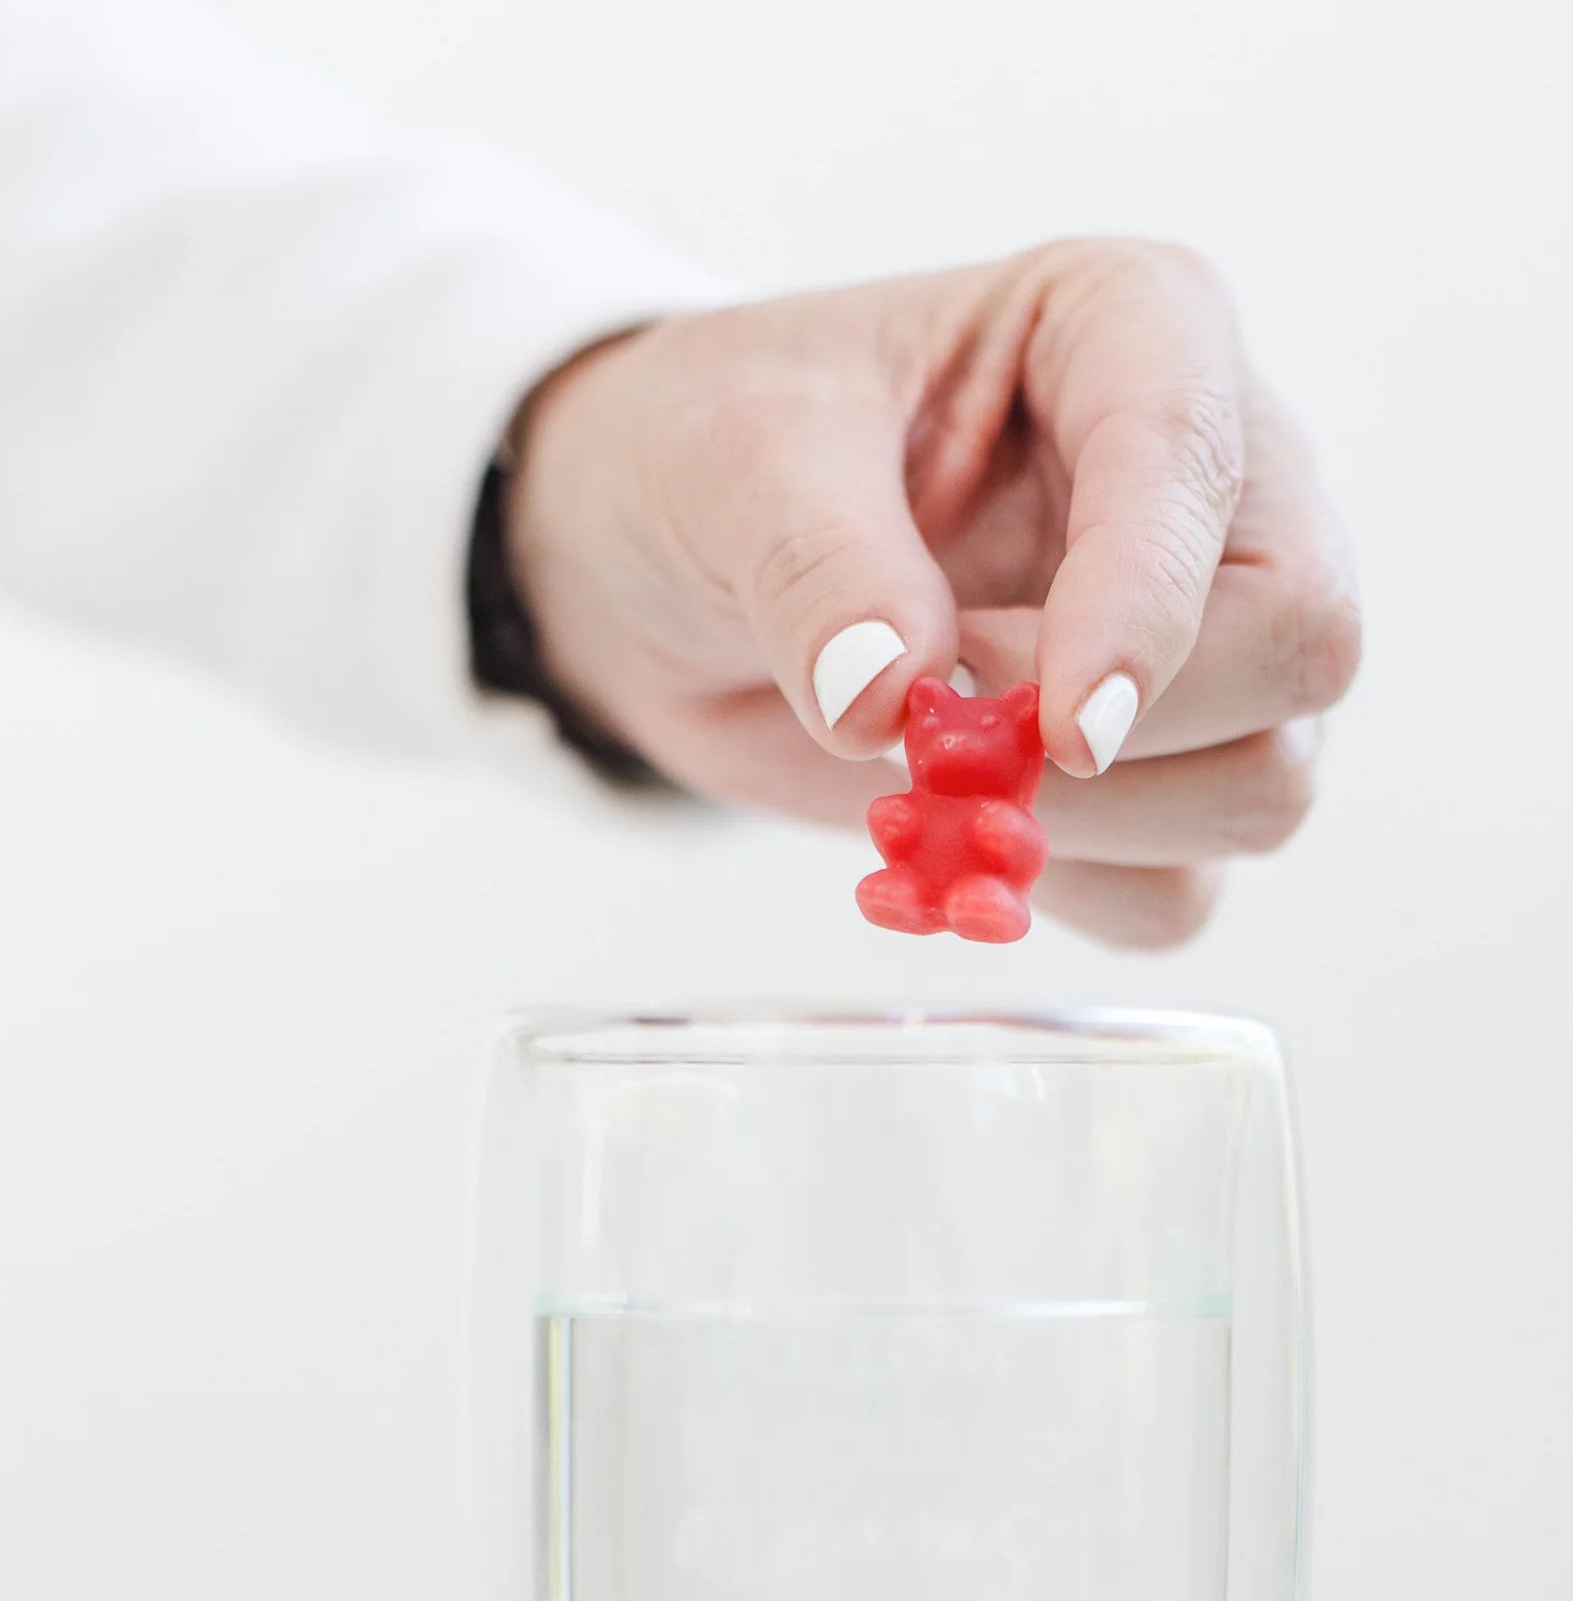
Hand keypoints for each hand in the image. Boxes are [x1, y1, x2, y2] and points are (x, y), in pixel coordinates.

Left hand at [505, 240, 1360, 946]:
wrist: (671, 568)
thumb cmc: (722, 453)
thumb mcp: (737, 460)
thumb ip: (817, 565)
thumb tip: (888, 703)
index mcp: (1132, 334)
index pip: (1203, 470)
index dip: (1145, 608)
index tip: (1056, 726)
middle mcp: (1200, 489)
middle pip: (1299, 642)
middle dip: (1125, 734)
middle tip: (937, 732)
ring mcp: (1190, 643)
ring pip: (1261, 784)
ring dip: (1088, 829)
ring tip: (918, 783)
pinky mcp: (1138, 775)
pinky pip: (1172, 889)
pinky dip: (1056, 898)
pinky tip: (944, 852)